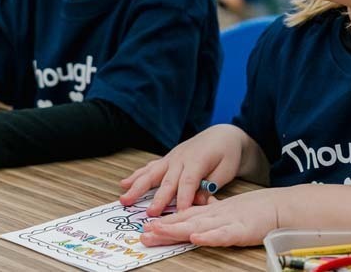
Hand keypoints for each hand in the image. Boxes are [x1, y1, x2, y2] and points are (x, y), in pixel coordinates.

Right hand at [120, 124, 245, 215]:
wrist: (222, 134)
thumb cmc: (226, 154)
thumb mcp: (226, 170)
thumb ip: (211, 184)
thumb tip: (197, 200)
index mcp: (197, 160)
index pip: (188, 182)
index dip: (183, 198)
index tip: (178, 214)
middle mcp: (181, 158)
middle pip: (167, 180)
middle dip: (158, 198)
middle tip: (150, 214)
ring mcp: (171, 158)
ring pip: (152, 173)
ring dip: (138, 187)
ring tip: (125, 199)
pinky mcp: (167, 159)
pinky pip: (150, 168)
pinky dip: (137, 175)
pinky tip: (124, 183)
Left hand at [140, 188, 280, 246]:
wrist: (281, 205)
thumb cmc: (257, 210)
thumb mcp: (230, 211)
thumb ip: (215, 213)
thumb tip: (200, 215)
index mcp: (213, 212)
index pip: (185, 217)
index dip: (166, 222)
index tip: (148, 226)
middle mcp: (216, 215)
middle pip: (186, 222)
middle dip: (164, 229)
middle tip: (144, 234)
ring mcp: (228, 221)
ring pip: (199, 226)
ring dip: (178, 230)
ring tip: (159, 233)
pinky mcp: (242, 230)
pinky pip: (224, 234)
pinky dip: (209, 236)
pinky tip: (197, 238)